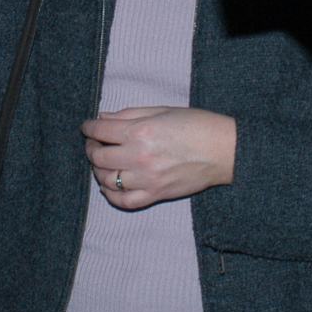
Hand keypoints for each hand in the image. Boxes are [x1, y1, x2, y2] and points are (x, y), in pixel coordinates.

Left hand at [81, 106, 235, 210]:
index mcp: (140, 131)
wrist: (223, 150)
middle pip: (98, 157)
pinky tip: (110, 185)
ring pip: (107, 180)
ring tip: (102, 163)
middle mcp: (139, 156)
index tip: (88, 127)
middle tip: (94, 144)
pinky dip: (111, 195)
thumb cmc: (196, 124)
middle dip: (91, 148)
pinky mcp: (156, 195)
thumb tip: (103, 118)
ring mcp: (147, 179)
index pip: (100, 131)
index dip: (89, 128)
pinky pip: (124, 201)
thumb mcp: (162, 110)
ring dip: (98, 171)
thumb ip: (129, 114)